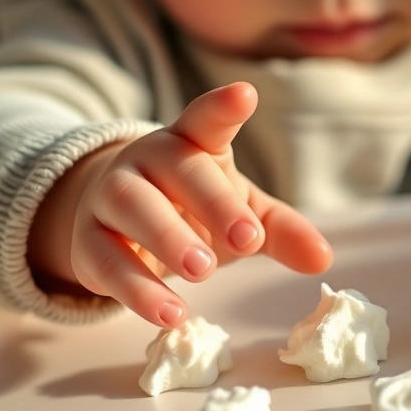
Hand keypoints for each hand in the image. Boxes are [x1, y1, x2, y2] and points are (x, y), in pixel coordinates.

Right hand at [28, 82, 332, 326]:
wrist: (116, 227)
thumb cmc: (191, 211)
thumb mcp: (240, 214)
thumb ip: (279, 230)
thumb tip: (323, 258)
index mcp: (191, 143)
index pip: (205, 119)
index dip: (222, 108)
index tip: (245, 95)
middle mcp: (147, 160)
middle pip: (179, 170)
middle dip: (213, 201)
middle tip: (247, 239)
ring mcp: (111, 197)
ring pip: (134, 207)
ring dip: (169, 238)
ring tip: (204, 272)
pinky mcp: (87, 242)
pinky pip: (108, 263)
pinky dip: (138, 291)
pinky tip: (171, 314)